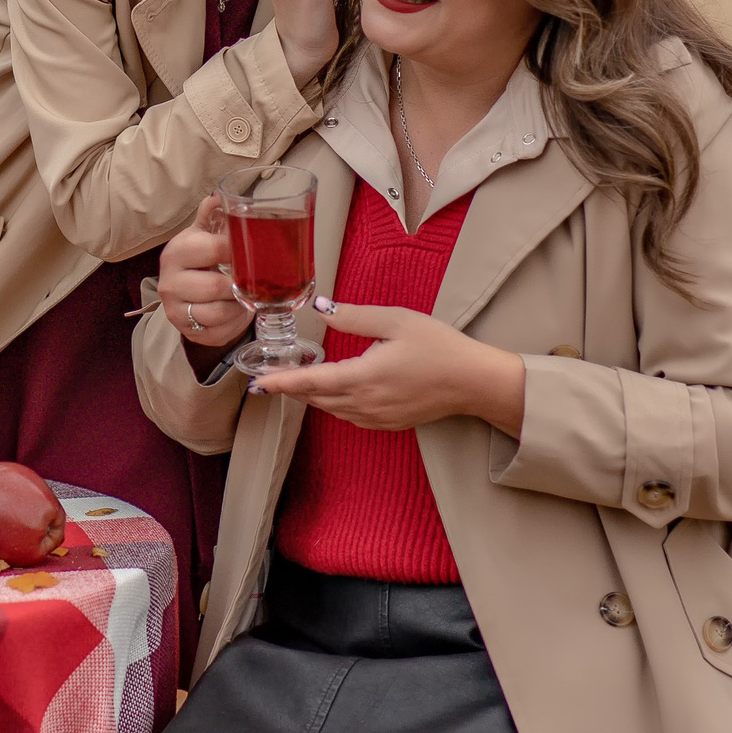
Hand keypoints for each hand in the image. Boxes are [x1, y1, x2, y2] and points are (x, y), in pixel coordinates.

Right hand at [156, 196, 254, 346]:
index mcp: (176, 253)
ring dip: (239, 304)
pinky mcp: (188, 332)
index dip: (237, 250)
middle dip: (239, 283)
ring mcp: (176, 310)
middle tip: (254, 277)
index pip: (211, 249)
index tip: (253, 249)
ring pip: (218, 312)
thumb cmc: (199, 262)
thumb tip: (220, 195)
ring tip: (245, 294)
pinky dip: (234, 321)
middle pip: (215, 286)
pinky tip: (237, 310)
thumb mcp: (203, 236)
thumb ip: (211, 216)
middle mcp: (169, 282)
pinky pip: (218, 330)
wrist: (187, 297)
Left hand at [247, 298, 528, 434]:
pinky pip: (349, 415)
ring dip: (310, 396)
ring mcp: (376, 417)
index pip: (311, 381)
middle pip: (316, 397)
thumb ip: (355, 316)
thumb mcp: (397, 320)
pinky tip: (330, 391)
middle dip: (290, 387)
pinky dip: (332, 403)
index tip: (258, 382)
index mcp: (363, 377)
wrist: (474, 382)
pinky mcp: (387, 423)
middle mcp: (365, 403)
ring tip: (292, 381)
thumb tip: (321, 309)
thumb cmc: (440, 347)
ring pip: (331, 409)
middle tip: (267, 377)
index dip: (281, 382)